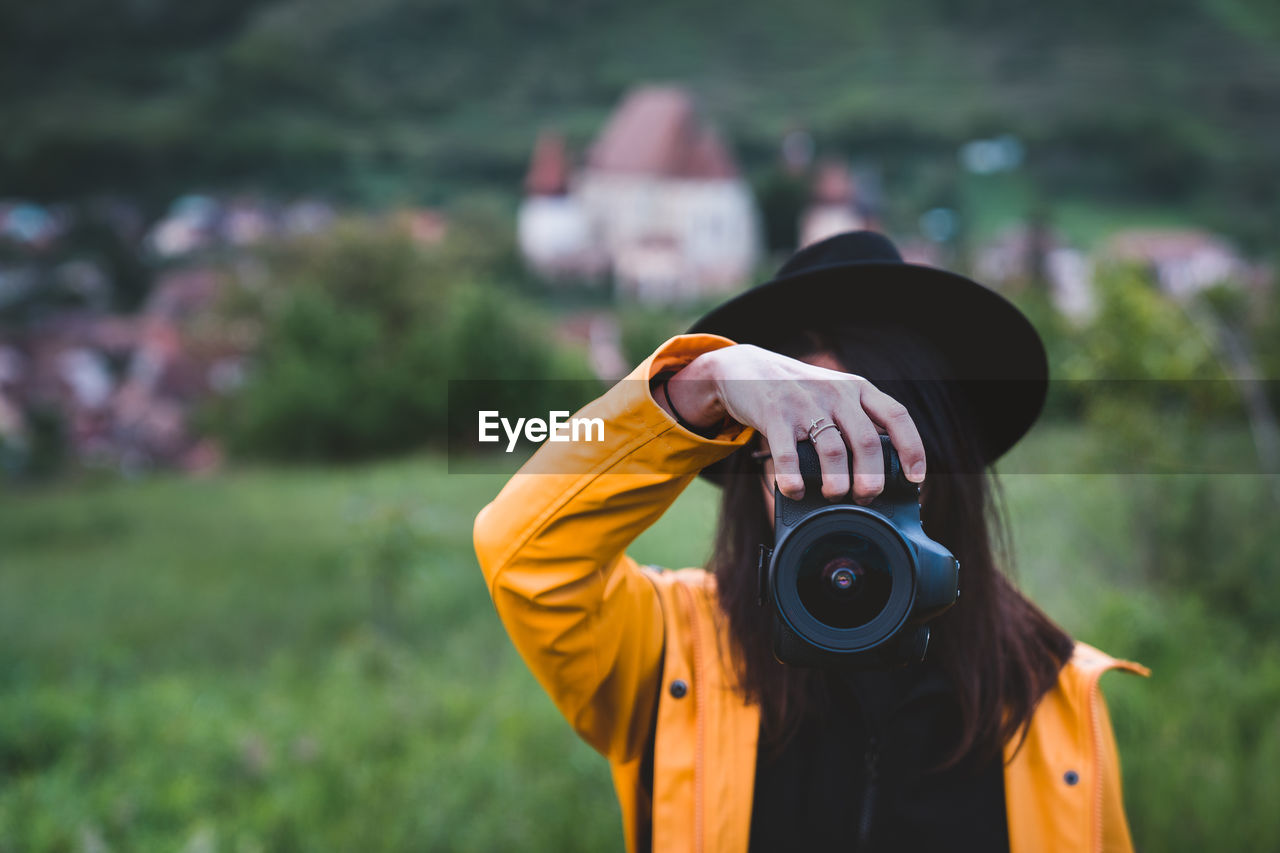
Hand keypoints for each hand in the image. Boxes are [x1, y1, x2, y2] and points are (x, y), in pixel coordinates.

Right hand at [659, 344, 925, 501]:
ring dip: (837, 482)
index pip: (896, 416)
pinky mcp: (774, 413)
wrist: (745, 369)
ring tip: (834, 496)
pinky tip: (795, 491)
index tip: (915, 478)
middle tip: (866, 498)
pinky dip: (793, 479)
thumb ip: (854, 422)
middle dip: (871, 478)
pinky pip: (788, 454)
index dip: (912, 448)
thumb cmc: (797, 393)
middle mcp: (835, 392)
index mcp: (857, 389)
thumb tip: (876, 474)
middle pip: (867, 441)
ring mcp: (805, 402)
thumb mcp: (832, 395)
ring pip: (833, 450)